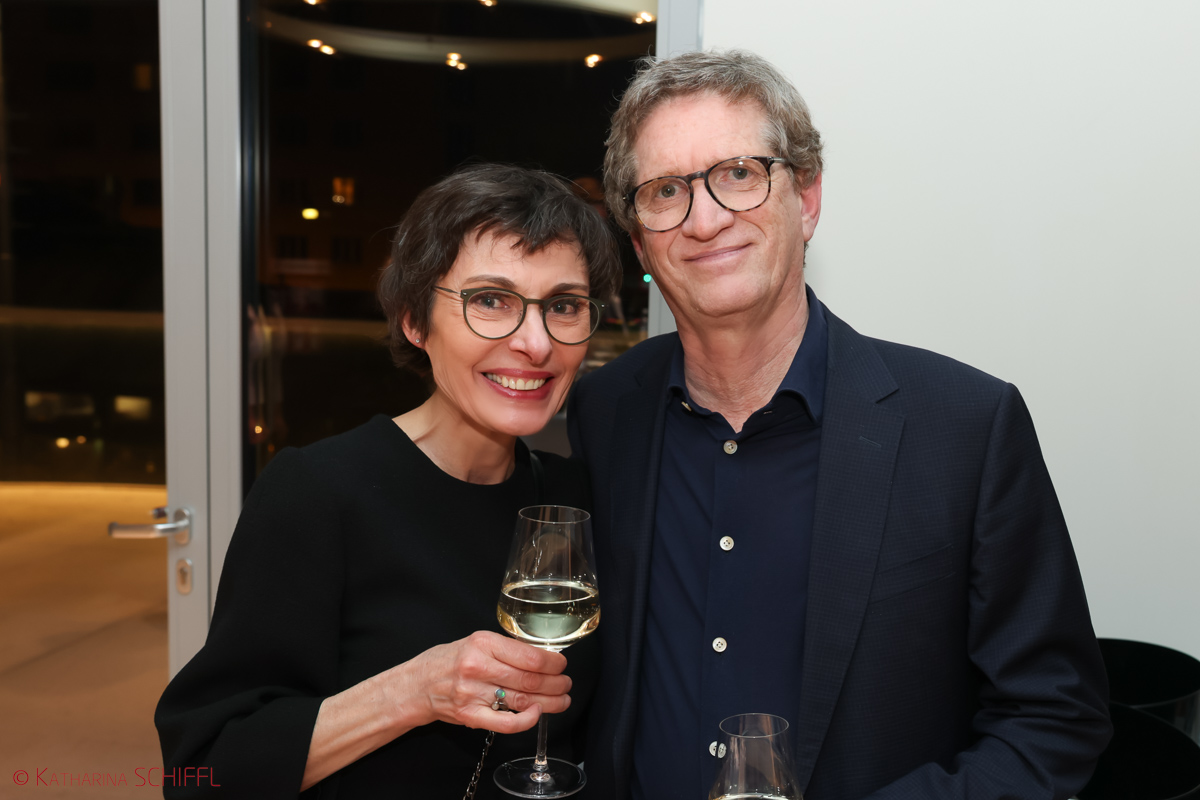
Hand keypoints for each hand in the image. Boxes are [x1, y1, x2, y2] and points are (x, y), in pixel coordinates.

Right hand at [402, 631, 571, 733]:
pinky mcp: (469, 715)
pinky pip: (505, 722)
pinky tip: (538, 714)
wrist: (416, 684)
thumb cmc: (448, 661)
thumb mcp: (475, 642)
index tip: (561, 665)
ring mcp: (473, 693)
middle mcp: (478, 666)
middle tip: (566, 684)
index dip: (553, 663)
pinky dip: (526, 721)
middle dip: (556, 683)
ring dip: (549, 702)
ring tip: (562, 700)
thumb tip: (542, 658)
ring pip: (522, 699)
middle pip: (529, 679)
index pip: (529, 656)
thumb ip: (505, 649)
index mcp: (483, 643)